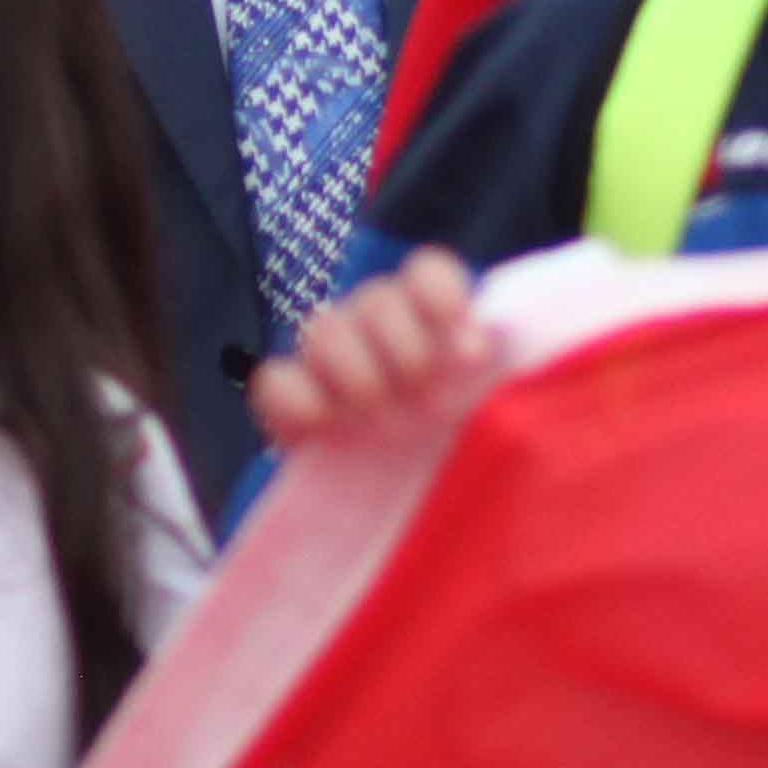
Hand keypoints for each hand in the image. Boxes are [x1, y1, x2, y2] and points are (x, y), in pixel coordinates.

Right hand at [247, 248, 498, 447]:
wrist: (387, 495)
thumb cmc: (444, 443)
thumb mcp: (479, 408)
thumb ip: (486, 373)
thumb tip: (493, 347)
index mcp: (422, 313)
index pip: (427, 272)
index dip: (443, 297)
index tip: (470, 351)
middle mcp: (371, 322)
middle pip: (378, 299)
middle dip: (409, 354)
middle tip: (432, 407)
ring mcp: (323, 355)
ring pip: (325, 331)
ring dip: (361, 379)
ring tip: (386, 426)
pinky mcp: (286, 396)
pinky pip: (275, 380)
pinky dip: (302, 403)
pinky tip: (328, 429)